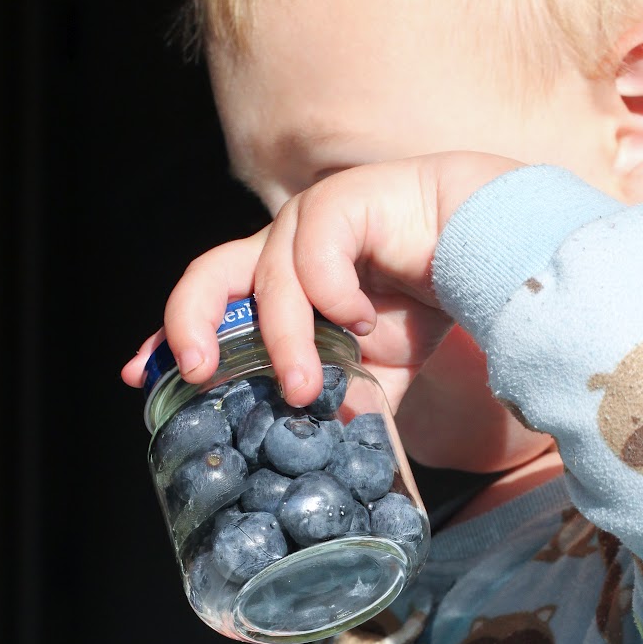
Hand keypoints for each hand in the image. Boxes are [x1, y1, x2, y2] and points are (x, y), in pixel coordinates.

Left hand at [120, 153, 519, 413]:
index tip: (139, 376)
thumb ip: (347, 397)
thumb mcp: (382, 368)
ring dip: (281, 341)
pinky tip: (365, 320)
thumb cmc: (439, 299)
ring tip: (306, 388)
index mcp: (285, 285)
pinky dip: (333, 295)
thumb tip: (322, 443)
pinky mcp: (346, 200)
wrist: (503, 253)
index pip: (210, 308)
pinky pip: (315, 251)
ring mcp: (313, 223)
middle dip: (188, 323)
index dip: (168, 339)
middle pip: (208, 274)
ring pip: (267, 277)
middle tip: (198, 371)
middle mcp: (287, 250)